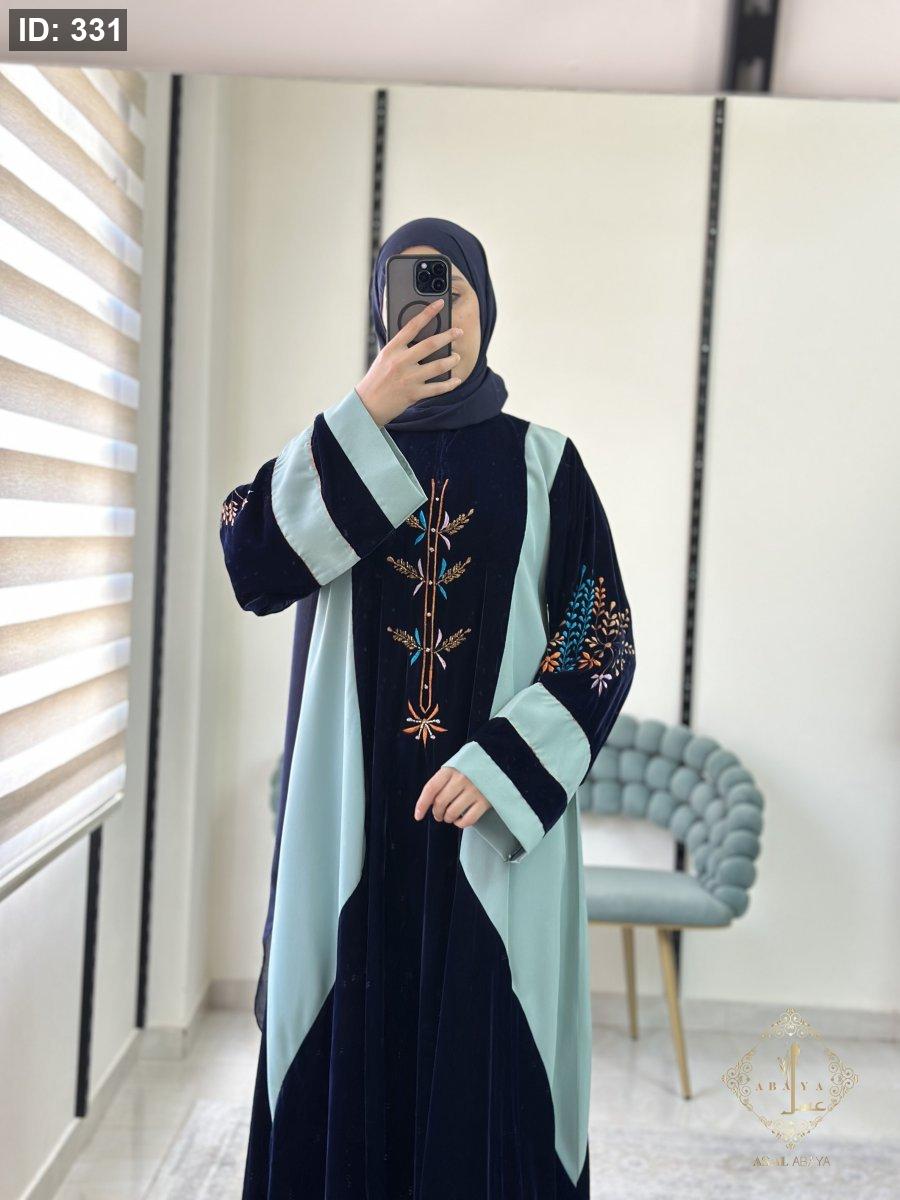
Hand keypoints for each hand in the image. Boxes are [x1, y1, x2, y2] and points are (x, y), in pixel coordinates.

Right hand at [356, 298, 462, 426]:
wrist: (367, 404)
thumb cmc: (376, 379)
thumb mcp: (384, 358)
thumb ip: (400, 348)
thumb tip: (420, 337)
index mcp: (392, 349)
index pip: (412, 326)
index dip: (428, 313)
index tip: (440, 304)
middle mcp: (401, 362)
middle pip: (430, 344)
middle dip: (448, 336)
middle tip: (458, 332)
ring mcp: (408, 378)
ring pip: (438, 366)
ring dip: (451, 360)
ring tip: (457, 356)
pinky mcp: (414, 394)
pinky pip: (438, 388)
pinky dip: (450, 384)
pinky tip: (457, 379)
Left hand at [414, 766, 491, 827]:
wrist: (494, 765)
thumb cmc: (466, 772)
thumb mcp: (452, 770)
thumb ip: (440, 784)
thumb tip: (426, 805)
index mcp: (450, 769)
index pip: (431, 788)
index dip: (422, 804)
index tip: (418, 816)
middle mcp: (462, 778)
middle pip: (440, 802)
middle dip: (436, 813)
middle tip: (438, 815)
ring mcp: (475, 790)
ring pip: (452, 812)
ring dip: (447, 818)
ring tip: (449, 816)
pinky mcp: (485, 801)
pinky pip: (468, 820)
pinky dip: (460, 824)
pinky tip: (459, 820)